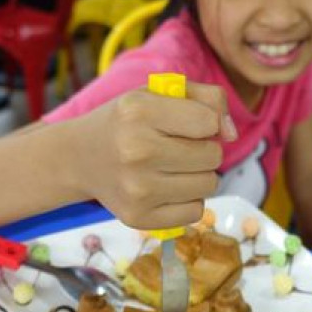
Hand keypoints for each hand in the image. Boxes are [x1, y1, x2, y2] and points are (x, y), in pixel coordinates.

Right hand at [74, 82, 236, 229]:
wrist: (79, 157)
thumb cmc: (128, 122)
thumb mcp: (159, 93)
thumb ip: (207, 98)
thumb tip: (231, 134)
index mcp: (139, 111)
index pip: (209, 123)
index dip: (206, 122)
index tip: (186, 124)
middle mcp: (136, 151)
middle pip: (213, 156)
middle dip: (204, 149)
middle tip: (177, 146)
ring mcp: (136, 189)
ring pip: (209, 185)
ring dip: (199, 175)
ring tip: (172, 167)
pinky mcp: (138, 218)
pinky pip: (196, 212)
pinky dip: (188, 200)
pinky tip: (166, 188)